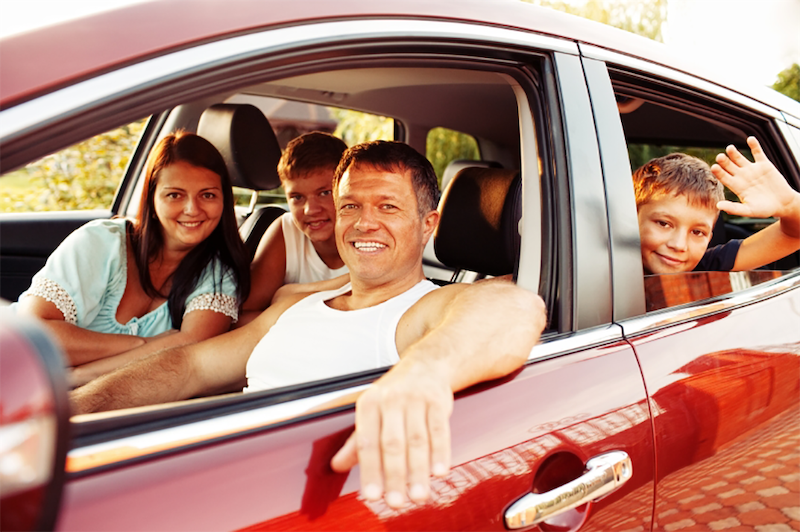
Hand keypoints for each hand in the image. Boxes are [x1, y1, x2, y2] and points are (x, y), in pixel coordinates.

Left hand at [330, 359, 452, 508]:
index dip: (369, 470)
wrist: (426, 364)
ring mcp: (416, 399)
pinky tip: (440, 472)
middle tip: (395, 503)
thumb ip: (357, 441)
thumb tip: (336, 466)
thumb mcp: (371, 411)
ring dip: (418, 471)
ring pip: (417, 441)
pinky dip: (440, 453)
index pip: (367, 442)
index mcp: (369, 404)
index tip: (371, 496)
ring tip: (418, 496)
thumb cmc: (395, 394)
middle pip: (392, 444)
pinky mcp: (438, 401)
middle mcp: (391, 400)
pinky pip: (439, 430)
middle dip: (394, 476)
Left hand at [712, 136, 799, 218]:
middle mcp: (742, 176)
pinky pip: (758, 153)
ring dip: (734, 153)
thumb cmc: (764, 209)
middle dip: (724, 161)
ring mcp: (752, 169)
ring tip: (729, 148)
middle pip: (729, 166)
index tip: (714, 167)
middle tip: (720, 157)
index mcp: (736, 186)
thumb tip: (718, 206)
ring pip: (740, 158)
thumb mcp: (749, 210)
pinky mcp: (764, 164)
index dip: (719, 172)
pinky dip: (754, 145)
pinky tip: (750, 139)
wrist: (782, 204)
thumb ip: (734, 208)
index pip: (724, 177)